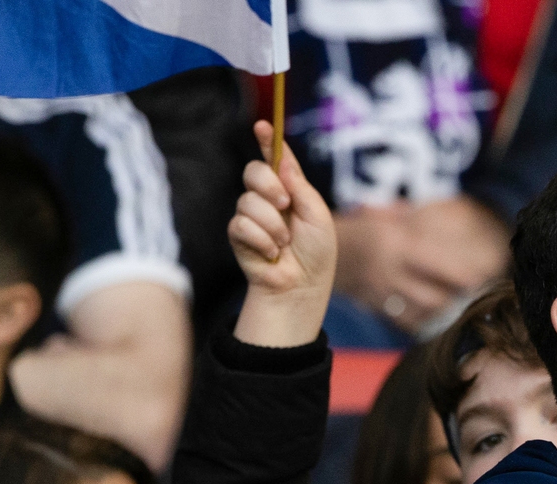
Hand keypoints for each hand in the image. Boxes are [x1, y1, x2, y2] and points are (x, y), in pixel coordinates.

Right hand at [230, 120, 336, 347]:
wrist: (302, 285)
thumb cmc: (316, 252)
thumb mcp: (317, 215)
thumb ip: (300, 186)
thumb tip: (282, 160)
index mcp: (289, 189)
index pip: (275, 159)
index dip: (268, 141)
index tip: (263, 125)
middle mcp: (268, 198)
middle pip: (253, 171)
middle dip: (268, 184)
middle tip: (285, 203)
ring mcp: (251, 215)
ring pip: (248, 201)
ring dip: (272, 224)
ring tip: (284, 242)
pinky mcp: (239, 234)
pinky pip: (240, 224)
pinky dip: (261, 240)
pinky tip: (271, 253)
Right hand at [335, 195, 509, 331]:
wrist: (319, 250)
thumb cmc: (363, 227)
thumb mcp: (388, 214)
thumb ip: (417, 217)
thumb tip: (455, 212)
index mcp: (397, 245)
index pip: (440, 266)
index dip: (465, 276)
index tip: (484, 278)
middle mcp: (391, 272)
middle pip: (436, 298)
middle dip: (459, 300)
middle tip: (479, 297)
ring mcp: (382, 293)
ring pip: (424, 313)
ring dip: (446, 312)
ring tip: (463, 307)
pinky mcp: (376, 307)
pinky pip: (407, 323)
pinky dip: (426, 322)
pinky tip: (438, 316)